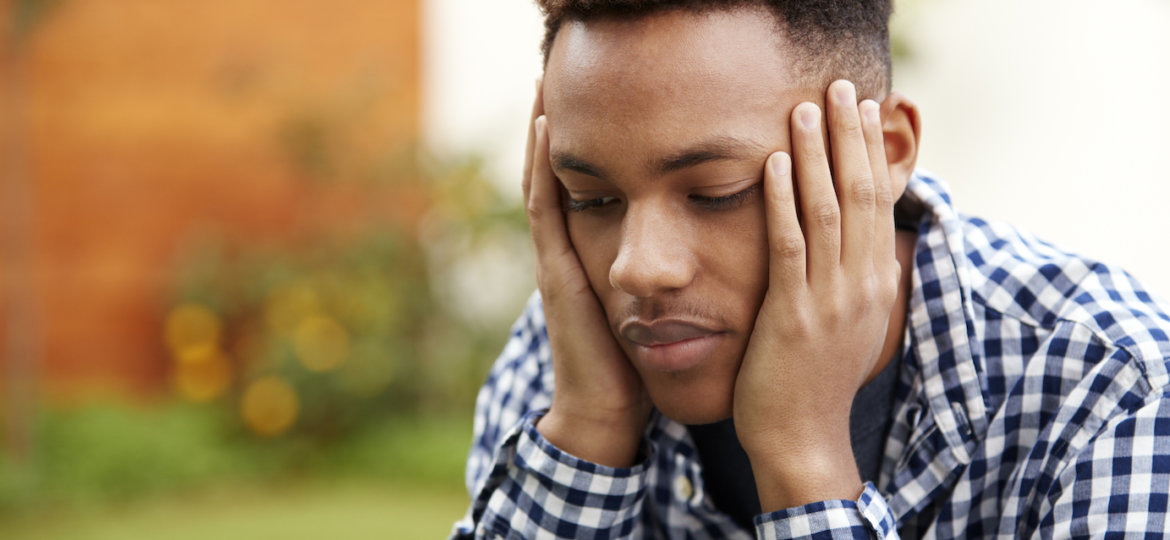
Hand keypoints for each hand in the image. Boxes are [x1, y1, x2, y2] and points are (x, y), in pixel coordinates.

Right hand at [524, 81, 651, 466]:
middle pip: (561, 173)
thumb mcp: (657, 306)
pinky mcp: (557, 272)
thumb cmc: (639, 365)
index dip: (593, 143)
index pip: (592, 185)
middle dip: (561, 126)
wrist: (609, 412)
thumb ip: (670, 274)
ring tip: (547, 80)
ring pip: (546, 179)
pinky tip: (548, 127)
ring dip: (542, 131)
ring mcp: (560, 259)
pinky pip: (546, 208)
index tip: (603, 99)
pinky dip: (542, 166)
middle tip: (560, 72)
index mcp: (597, 256)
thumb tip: (709, 247)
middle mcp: (574, 250)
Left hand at [733, 80, 900, 510]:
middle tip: (839, 88)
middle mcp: (863, 284)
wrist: (803, 437)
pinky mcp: (794, 314)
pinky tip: (772, 165)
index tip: (863, 109)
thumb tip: (873, 251)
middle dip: (850, 138)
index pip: (880, 202)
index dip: (871, 152)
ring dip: (816, 156)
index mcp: (877, 283)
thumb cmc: (817, 380)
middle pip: (862, 194)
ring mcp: (831, 299)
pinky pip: (790, 246)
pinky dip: (782, 202)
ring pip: (828, 211)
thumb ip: (859, 282)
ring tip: (804, 110)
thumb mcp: (850, 325)